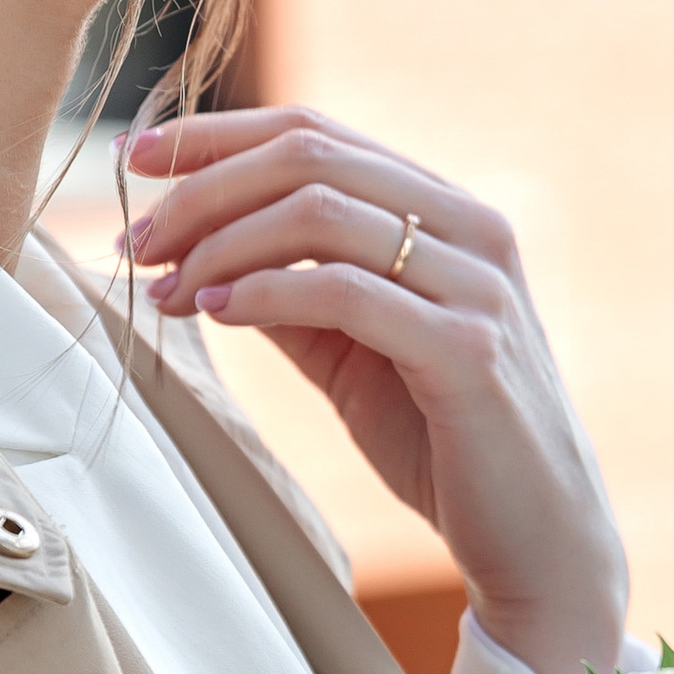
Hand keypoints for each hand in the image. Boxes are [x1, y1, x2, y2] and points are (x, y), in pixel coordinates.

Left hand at [123, 104, 628, 673]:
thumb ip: (299, 297)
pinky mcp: (469, 349)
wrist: (538, 542)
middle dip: (204, 190)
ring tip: (167, 289)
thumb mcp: (357, 355)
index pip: (318, 131)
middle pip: (311, 157)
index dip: (218, 136)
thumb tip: (205, 258)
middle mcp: (472, 228)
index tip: (137, 160)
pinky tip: (218, 313)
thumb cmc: (446, 446)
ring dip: (222, 244)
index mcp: (447, 212)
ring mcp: (477, 284)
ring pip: (322, 212)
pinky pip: (348, 292)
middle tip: (136, 241)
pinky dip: (267, 292)